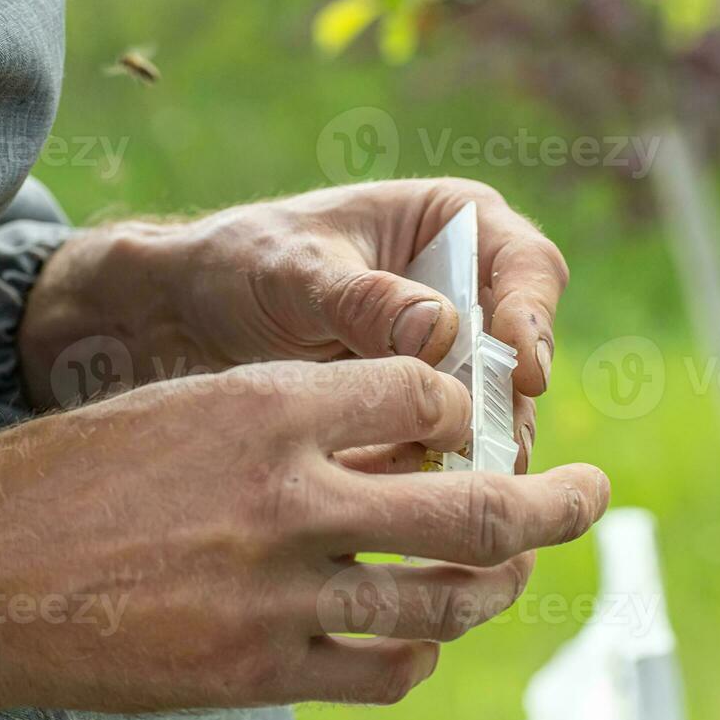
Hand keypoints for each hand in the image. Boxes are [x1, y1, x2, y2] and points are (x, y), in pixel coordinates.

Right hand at [0, 357, 609, 719]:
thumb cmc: (63, 478)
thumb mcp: (180, 407)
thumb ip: (290, 419)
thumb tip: (392, 438)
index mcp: (268, 406)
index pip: (426, 393)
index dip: (463, 406)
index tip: (473, 419)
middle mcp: (289, 497)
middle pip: (476, 504)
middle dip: (559, 500)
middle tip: (596, 491)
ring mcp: (278, 595)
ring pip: (444, 599)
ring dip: (499, 586)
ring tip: (520, 574)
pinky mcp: (257, 673)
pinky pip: (382, 672)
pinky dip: (419, 656)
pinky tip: (421, 643)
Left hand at [18, 179, 569, 468]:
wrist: (183, 320)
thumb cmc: (239, 265)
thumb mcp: (293, 272)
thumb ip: (362, 300)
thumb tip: (441, 333)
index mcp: (456, 223)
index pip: (529, 267)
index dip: (535, 321)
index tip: (524, 372)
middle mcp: (468, 289)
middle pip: (524, 353)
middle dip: (507, 405)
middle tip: (489, 451)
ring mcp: (451, 357)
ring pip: (498, 412)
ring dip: (476, 450)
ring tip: (436, 481)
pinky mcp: (425, 412)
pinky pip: (454, 448)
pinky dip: (433, 473)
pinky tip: (398, 496)